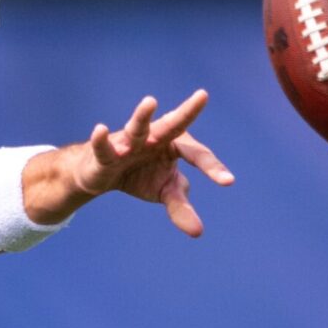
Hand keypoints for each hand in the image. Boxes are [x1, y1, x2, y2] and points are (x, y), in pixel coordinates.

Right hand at [72, 90, 233, 236]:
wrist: (103, 174)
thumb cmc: (141, 175)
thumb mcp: (164, 192)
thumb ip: (181, 208)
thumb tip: (198, 232)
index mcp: (173, 144)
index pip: (196, 154)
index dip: (212, 167)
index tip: (228, 181)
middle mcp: (154, 137)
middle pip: (172, 125)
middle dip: (187, 112)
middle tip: (203, 96)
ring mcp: (129, 142)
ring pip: (137, 127)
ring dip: (143, 116)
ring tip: (150, 101)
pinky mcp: (105, 152)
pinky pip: (104, 146)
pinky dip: (101, 139)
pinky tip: (100, 129)